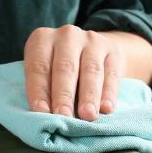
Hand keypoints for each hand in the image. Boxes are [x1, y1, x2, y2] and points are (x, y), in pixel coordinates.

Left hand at [23, 26, 151, 120]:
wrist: (92, 51)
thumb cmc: (59, 70)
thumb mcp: (45, 73)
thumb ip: (43, 90)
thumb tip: (44, 117)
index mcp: (42, 39)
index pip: (39, 67)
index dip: (39, 91)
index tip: (42, 113)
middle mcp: (66, 36)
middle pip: (65, 68)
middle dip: (64, 96)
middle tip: (64, 116)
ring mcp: (92, 41)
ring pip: (90, 71)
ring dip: (89, 96)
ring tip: (87, 115)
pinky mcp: (112, 51)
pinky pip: (111, 74)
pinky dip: (109, 93)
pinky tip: (107, 109)